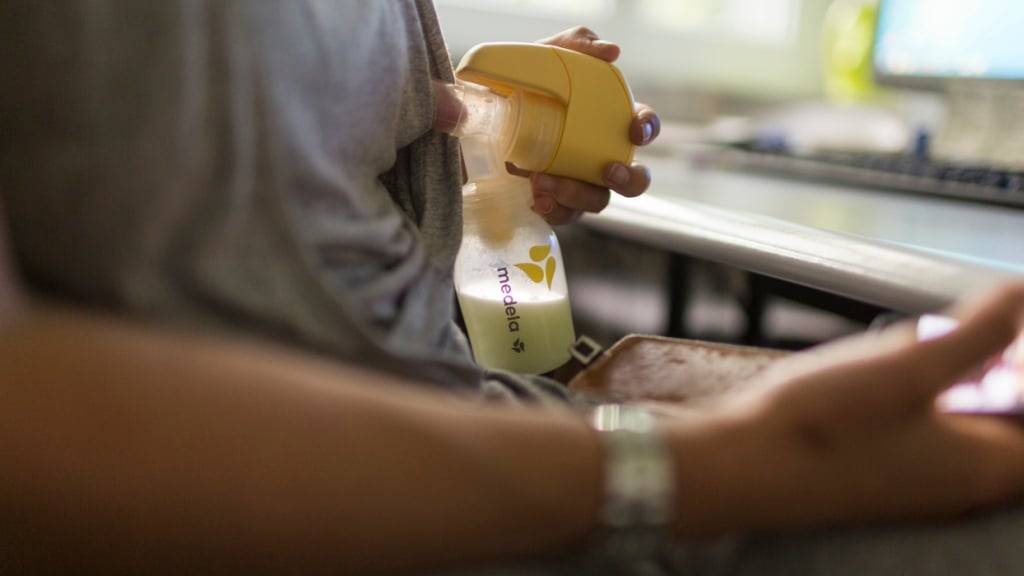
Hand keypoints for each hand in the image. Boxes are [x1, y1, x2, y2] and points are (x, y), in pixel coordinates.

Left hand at [524, 26, 659, 224]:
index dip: (648, 129)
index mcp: (609, 120)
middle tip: (607, 171)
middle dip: (628, 179)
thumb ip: (577, 43)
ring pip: (597, 202)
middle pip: (636, 180)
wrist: (478, 118)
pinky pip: (564, 215)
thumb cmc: (522, 85)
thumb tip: (611, 51)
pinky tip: (533, 197)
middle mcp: (602, 156)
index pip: (645, 127)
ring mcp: (581, 183)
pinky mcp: (556, 202)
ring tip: (542, 180)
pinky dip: (552, 209)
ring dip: (576, 194)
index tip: (634, 130)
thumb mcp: (544, 57)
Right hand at [668, 283, 1023, 536]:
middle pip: (1012, 425)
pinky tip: (893, 369)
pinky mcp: (884, 476)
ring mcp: (921, 485)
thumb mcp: (909, 366)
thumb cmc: (824, 425)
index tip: (1009, 328)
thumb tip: (1020, 298)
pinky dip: (930, 399)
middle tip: (985, 327)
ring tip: (936, 341)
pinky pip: (932, 435)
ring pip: (971, 428)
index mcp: (987, 468)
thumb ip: (981, 332)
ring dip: (966, 382)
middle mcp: (962, 486)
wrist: (742, 466)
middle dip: (1002, 372)